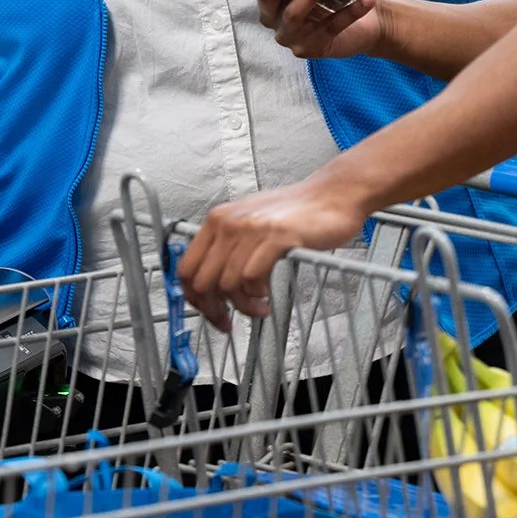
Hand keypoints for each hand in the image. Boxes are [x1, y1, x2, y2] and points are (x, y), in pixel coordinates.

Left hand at [179, 174, 372, 331]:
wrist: (330, 195)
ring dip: (242, 306)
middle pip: (202, 281)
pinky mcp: (276, 237)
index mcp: (217, 220)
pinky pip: (252, 278)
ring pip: (227, 284)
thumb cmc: (294, 212)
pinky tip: (267, 296)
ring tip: (258, 308)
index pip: (186, 267)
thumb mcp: (249, 222)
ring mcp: (251, 229)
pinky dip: (257, 295)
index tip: (208, 312)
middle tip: (228, 322)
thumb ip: (227, 248)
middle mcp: (228, 222)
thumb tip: (210, 285)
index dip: (193, 298)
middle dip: (213, 310)